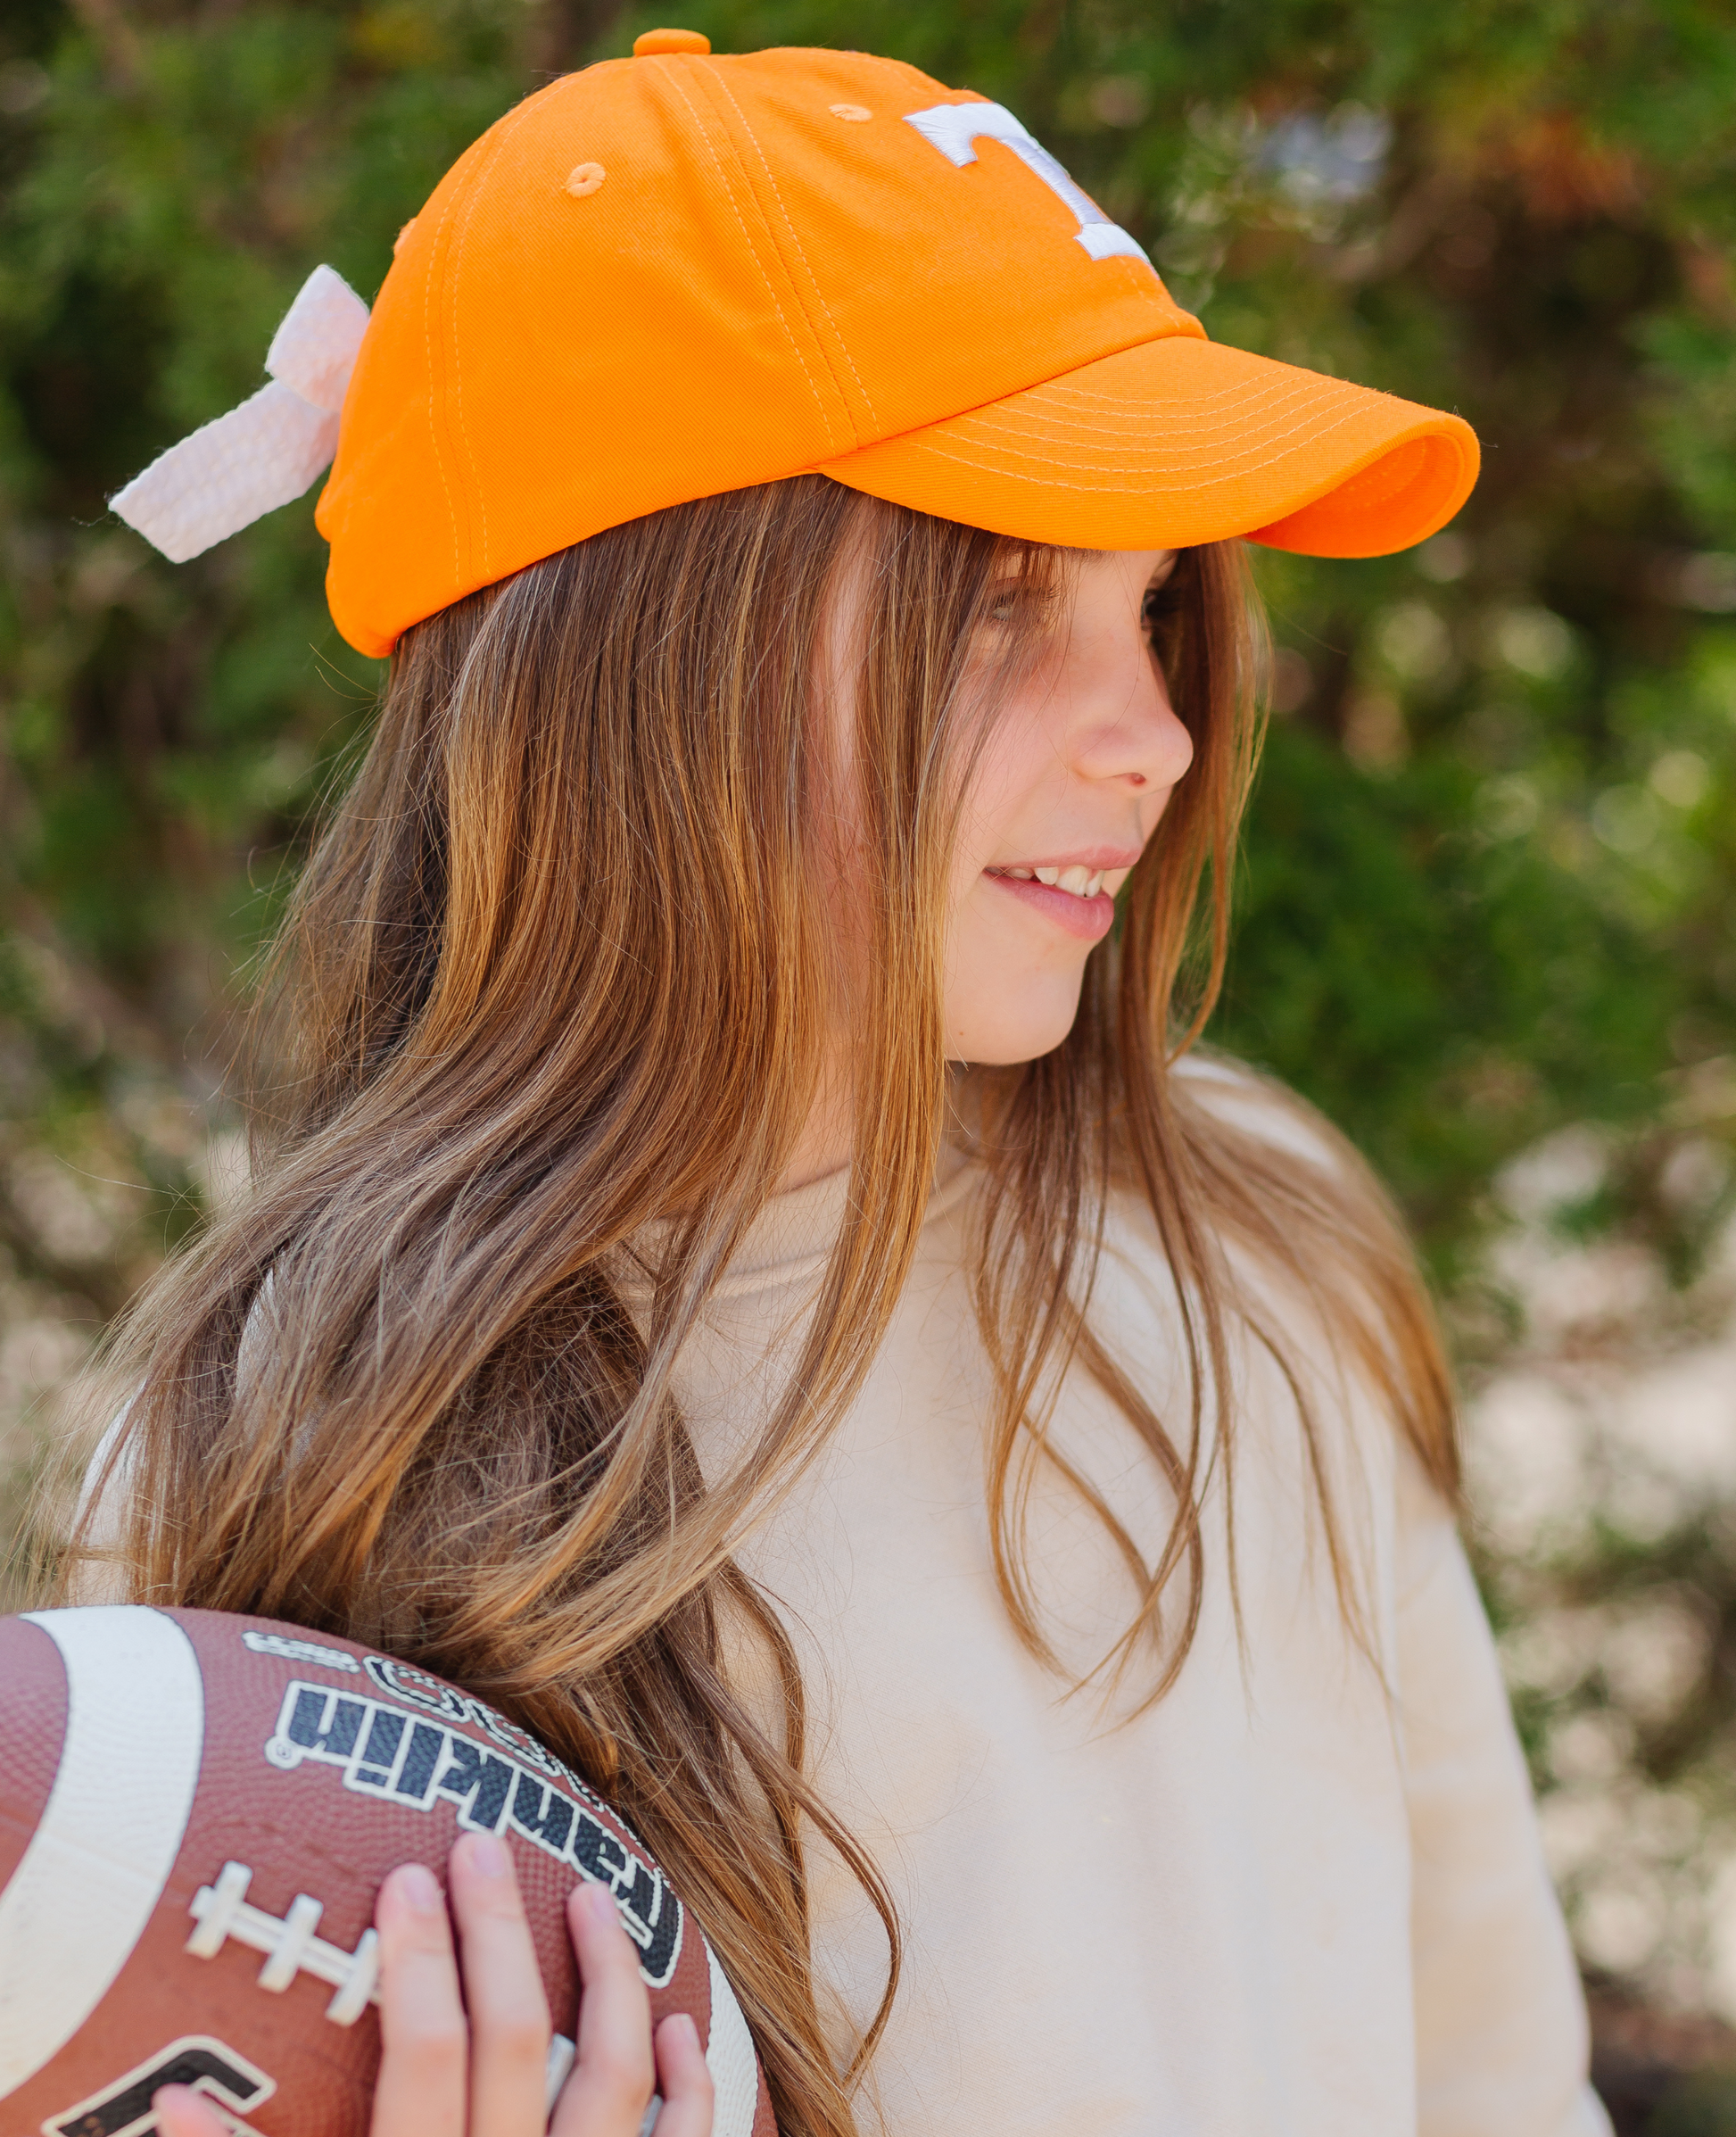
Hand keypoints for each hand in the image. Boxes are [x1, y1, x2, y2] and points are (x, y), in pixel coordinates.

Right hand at [153, 1832, 713, 2136]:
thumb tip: (170, 2107)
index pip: (420, 2054)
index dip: (416, 1960)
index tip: (408, 1875)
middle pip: (517, 2038)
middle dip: (497, 1932)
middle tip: (479, 1840)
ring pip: (616, 2073)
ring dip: (611, 1975)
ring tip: (588, 1894)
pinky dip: (691, 2088)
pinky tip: (687, 2027)